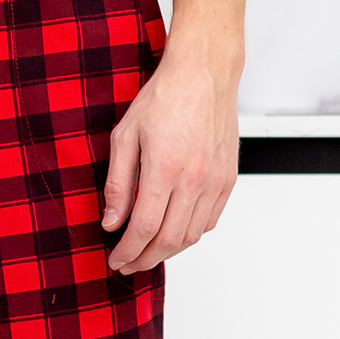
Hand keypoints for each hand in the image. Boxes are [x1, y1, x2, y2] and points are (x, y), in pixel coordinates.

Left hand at [101, 44, 240, 274]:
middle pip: (169, 240)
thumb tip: (112, 222)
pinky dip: (191, 234)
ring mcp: (215, 181)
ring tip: (147, 252)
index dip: (127, 252)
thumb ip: (118, 184)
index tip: (115, 259)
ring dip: (168, 251)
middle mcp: (195, 179)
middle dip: (144, 259)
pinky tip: (173, 232)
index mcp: (165, 168)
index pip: (143, 228)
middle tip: (127, 264)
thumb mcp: (125, 136)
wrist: (204, 74)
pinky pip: (210, 220)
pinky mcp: (228, 179)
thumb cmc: (164, 97)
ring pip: (193, 235)